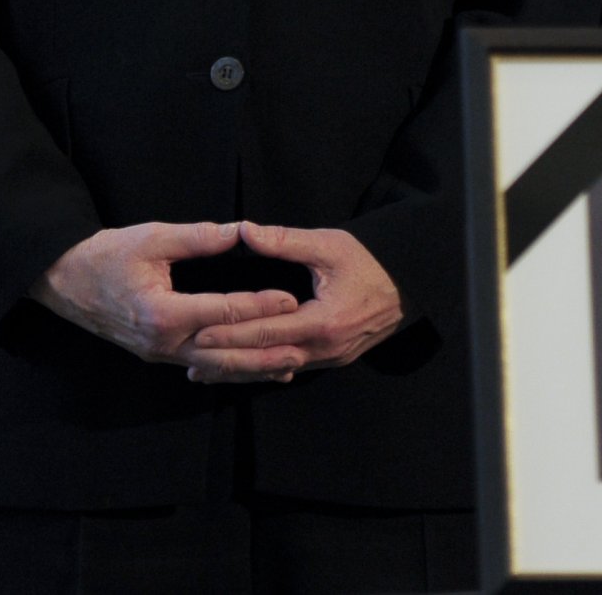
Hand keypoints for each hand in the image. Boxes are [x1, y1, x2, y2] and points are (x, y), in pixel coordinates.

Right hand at [30, 223, 299, 373]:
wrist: (63, 281)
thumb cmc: (105, 255)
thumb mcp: (150, 238)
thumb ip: (196, 237)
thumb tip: (238, 231)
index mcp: (163, 312)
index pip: (224, 312)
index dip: (260, 305)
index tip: (292, 298)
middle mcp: (164, 342)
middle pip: (225, 352)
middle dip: (265, 350)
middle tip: (303, 346)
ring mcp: (160, 353)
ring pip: (215, 367)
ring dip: (252, 368)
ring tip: (289, 366)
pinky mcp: (158, 354)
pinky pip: (201, 366)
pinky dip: (230, 370)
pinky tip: (254, 370)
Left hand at [184, 223, 407, 383]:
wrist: (409, 284)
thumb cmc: (369, 261)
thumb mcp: (329, 245)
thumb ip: (285, 241)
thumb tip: (244, 230)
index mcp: (324, 321)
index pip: (267, 331)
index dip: (231, 332)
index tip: (199, 331)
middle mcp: (326, 348)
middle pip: (267, 360)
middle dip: (228, 361)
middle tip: (191, 357)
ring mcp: (330, 358)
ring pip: (277, 370)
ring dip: (240, 372)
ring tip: (203, 371)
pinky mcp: (332, 359)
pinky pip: (291, 368)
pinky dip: (263, 370)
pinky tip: (239, 372)